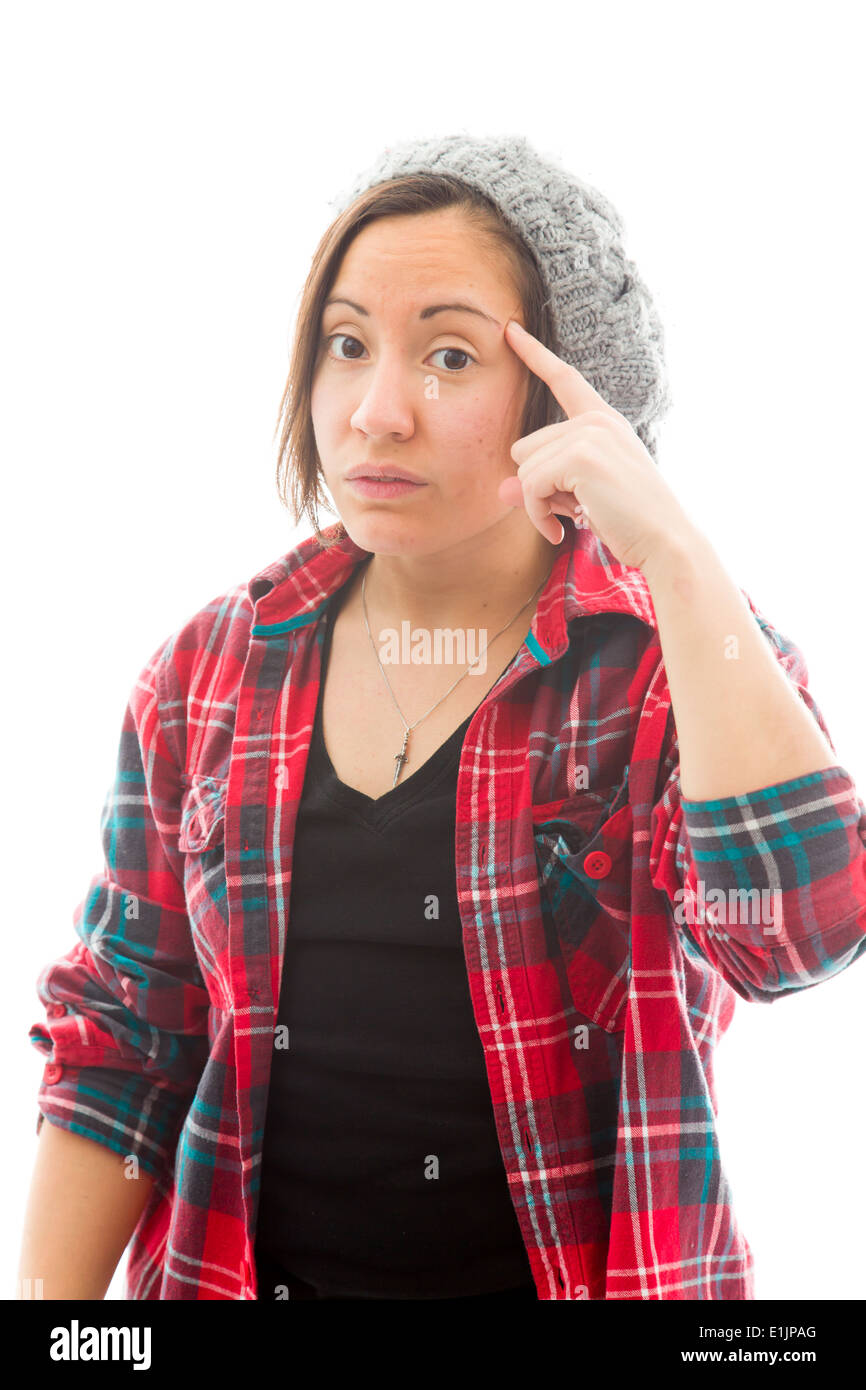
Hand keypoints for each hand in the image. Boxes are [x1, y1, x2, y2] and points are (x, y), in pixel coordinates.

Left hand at [498, 319, 692, 572]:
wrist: (665, 541)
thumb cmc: (629, 521)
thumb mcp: (580, 497)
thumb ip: (542, 486)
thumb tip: (501, 490)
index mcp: (603, 421)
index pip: (563, 379)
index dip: (534, 354)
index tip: (509, 330)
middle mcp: (595, 420)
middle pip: (524, 447)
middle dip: (536, 485)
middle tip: (567, 510)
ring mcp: (588, 435)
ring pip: (524, 469)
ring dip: (536, 503)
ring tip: (567, 520)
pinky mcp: (579, 457)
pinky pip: (530, 486)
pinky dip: (536, 514)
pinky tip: (559, 530)